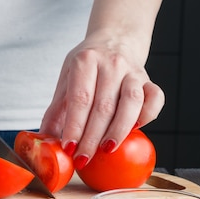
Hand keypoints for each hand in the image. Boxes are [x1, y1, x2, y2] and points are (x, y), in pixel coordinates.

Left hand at [39, 31, 164, 168]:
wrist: (115, 40)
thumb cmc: (87, 66)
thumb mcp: (66, 80)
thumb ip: (56, 110)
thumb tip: (44, 141)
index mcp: (85, 61)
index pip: (80, 99)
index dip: (74, 126)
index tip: (69, 148)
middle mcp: (111, 64)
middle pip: (103, 106)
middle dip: (92, 138)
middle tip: (83, 159)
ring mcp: (133, 71)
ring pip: (131, 103)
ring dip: (119, 130)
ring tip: (106, 150)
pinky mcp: (149, 79)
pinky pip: (155, 99)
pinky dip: (147, 116)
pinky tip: (134, 130)